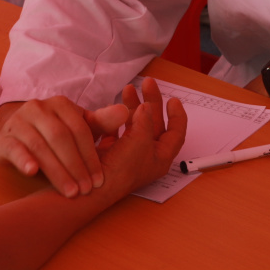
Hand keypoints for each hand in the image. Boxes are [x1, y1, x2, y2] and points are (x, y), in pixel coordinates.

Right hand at [0, 97, 130, 197]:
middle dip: (75, 166)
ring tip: (70, 192)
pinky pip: (15, 149)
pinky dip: (24, 160)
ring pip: (39, 146)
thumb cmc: (55, 131)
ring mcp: (18, 122)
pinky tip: (32, 172)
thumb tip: (125, 111)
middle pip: (60, 138)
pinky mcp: (3, 139)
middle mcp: (38, 108)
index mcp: (60, 104)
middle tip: (86, 191)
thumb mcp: (79, 126)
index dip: (90, 156)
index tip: (99, 180)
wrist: (17, 130)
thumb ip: (102, 121)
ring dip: (56, 171)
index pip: (80, 129)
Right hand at [96, 78, 187, 194]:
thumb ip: (145, 121)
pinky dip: (117, 117)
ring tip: (127, 89)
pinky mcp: (112, 151)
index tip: (173, 99)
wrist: (92, 185)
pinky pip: (118, 129)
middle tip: (147, 83)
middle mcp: (147, 155)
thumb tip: (145, 107)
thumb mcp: (140, 140)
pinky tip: (113, 107)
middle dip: (151, 102)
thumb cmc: (122, 169)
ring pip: (136, 124)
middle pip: (154, 123)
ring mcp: (129, 153)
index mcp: (160, 157)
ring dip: (133, 106)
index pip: (176, 133)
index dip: (177, 116)